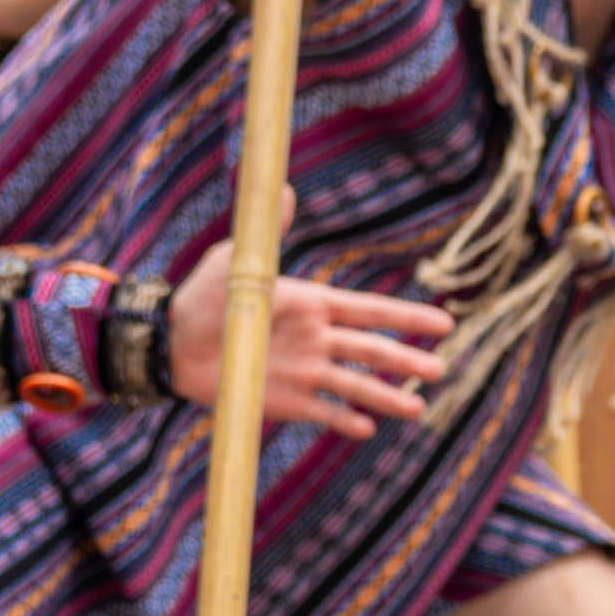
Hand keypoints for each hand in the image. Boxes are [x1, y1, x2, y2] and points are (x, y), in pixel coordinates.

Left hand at [167, 242, 451, 434]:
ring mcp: (304, 372)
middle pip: (372, 352)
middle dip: (407, 360)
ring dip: (385, 397)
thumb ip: (266, 232)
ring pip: (354, 386)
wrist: (170, 346)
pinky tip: (366, 428)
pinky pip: (322, 412)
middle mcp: (316, 340)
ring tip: (416, 410)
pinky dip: (343, 421)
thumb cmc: (202, 298)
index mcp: (311, 305)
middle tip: (441, 369)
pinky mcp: (286, 401)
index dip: (407, 317)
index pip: (369, 311)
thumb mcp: (235, 261)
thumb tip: (284, 187)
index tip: (445, 322)